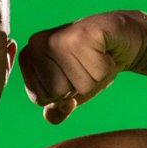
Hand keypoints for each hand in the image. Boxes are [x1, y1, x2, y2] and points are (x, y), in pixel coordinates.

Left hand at [18, 11, 145, 123]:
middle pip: (57, 92)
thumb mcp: (71, 92)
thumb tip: (54, 114)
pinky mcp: (84, 33)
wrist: (118, 37)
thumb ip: (56, 110)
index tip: (70, 73)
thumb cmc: (91, 64)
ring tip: (96, 58)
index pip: (39, 98)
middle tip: (85, 65)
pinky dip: (107, 67)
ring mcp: (59, 36)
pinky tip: (105, 52)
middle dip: (78, 86)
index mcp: (28, 57)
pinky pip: (98, 71)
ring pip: (80, 84)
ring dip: (95, 78)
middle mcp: (38, 43)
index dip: (61, 94)